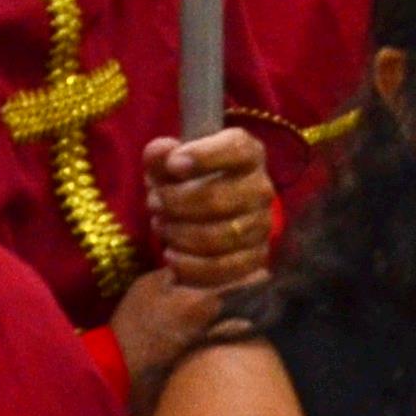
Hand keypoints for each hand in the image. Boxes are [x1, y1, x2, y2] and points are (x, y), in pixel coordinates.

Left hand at [143, 127, 273, 292]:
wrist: (205, 219)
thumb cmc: (187, 182)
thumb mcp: (169, 164)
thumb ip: (161, 155)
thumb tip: (162, 152)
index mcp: (248, 154)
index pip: (238, 149)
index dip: (205, 156)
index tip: (173, 164)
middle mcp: (261, 188)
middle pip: (218, 198)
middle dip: (176, 202)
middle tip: (153, 202)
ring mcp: (261, 225)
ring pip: (217, 236)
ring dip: (179, 233)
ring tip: (160, 226)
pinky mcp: (255, 259)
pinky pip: (221, 267)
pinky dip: (190, 265)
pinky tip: (171, 255)